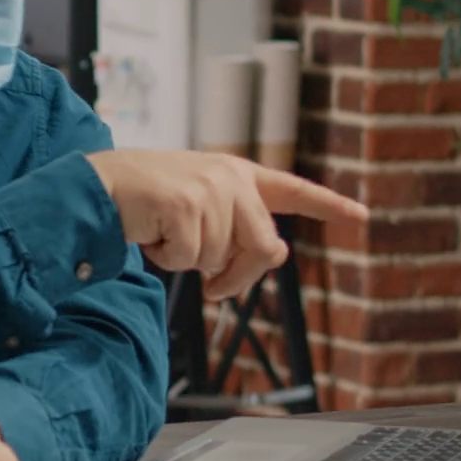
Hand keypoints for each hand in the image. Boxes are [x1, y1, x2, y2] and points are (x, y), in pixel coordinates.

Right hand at [86, 151, 368, 299]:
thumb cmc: (149, 202)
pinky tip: (151, 234)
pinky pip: (191, 260)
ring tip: (165, 236)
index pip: (292, 190)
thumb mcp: (200, 209)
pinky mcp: (185, 203)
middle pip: (265, 249)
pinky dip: (168, 260)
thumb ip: (237, 227)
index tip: (362, 216)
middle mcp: (230, 176)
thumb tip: (275, 253)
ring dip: (191, 263)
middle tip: (212, 286)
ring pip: (223, 259)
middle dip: (238, 276)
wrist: (98, 185)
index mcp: (238, 174)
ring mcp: (208, 188)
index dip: (329, 206)